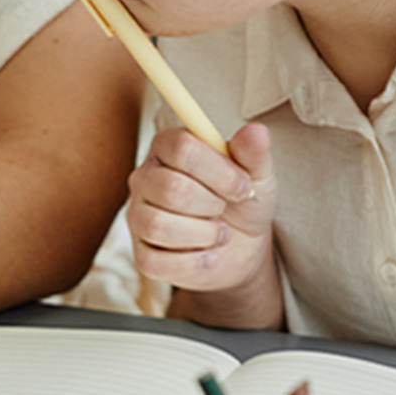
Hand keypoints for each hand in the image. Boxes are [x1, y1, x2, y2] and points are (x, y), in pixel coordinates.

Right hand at [127, 123, 276, 296]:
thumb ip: (253, 152)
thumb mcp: (256, 174)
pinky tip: (210, 256)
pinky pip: (156, 261)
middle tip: (225, 208)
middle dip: (212, 204)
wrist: (242, 247)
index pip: (182, 148)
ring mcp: (139, 216)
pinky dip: (194, 263)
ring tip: (218, 233)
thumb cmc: (242, 201)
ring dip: (204, 234)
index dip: (219, 171)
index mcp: (168, 147)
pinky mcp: (142, 254)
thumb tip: (255, 132)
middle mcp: (145, 178)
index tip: (243, 187)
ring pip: (160, 225)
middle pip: (171, 188)